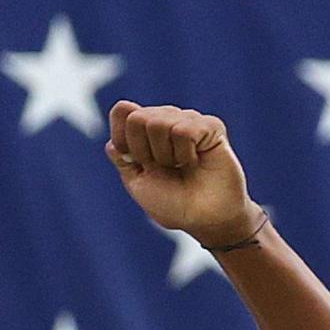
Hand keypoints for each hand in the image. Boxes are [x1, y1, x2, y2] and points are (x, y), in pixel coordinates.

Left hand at [105, 102, 255, 248]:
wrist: (204, 219)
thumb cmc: (173, 203)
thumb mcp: (137, 181)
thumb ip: (122, 155)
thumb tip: (118, 125)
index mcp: (145, 129)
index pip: (123, 110)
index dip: (123, 137)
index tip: (137, 162)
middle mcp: (167, 119)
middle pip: (138, 118)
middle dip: (144, 151)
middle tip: (164, 167)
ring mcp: (190, 120)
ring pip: (159, 122)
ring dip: (166, 155)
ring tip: (182, 166)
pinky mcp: (211, 126)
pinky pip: (184, 131)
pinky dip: (185, 153)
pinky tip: (196, 161)